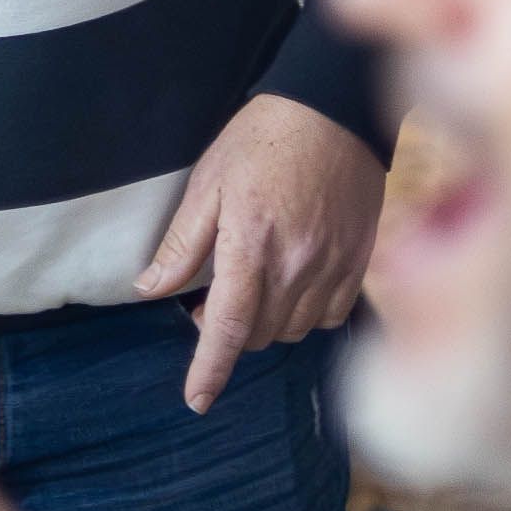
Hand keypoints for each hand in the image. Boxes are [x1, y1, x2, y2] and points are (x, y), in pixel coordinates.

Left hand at [136, 91, 385, 410]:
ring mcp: (334, 266)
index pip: (228, 328)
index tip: (196, 401)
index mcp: (252, 247)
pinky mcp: (361, 261)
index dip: (210, 370)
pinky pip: (332, 315)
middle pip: (260, 334)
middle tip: (213, 297)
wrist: (334, 109)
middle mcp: (297, 266)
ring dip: (268, 323)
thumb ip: (182, 244)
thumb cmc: (263, 139)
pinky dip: (308, 313)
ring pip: (295, 330)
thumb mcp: (207, 183)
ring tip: (255, 285)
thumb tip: (149, 289)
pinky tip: (294, 284)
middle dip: (231, 330)